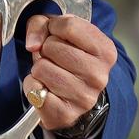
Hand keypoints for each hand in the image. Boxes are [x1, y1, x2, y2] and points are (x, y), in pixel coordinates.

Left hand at [22, 14, 116, 132]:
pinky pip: (34, 88)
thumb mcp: (56, 30)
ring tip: (51, 72)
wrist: (71, 95)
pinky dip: (32, 85)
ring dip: (39, 68)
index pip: (69, 26)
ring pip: (41, 67)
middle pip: (52, 46)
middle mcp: (99, 76)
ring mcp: (84, 98)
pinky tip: (45, 87)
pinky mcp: (66, 114)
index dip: (54, 27)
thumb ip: (41, 24)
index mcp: (105, 51)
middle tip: (54, 58)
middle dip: (45, 48)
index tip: (57, 35)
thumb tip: (33, 44)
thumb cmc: (65, 55)